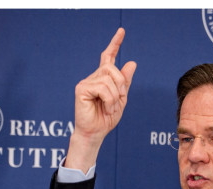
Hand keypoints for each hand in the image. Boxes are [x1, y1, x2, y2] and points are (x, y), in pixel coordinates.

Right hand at [66, 28, 136, 171]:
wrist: (96, 132)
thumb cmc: (106, 118)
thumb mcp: (121, 99)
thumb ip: (125, 82)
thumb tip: (132, 62)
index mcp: (103, 79)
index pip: (108, 57)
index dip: (115, 43)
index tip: (122, 31)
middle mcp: (93, 77)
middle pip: (112, 68)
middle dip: (121, 84)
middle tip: (120, 100)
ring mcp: (86, 82)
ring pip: (109, 79)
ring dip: (115, 97)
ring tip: (110, 108)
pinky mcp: (81, 88)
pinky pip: (102, 87)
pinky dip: (109, 100)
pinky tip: (105, 108)